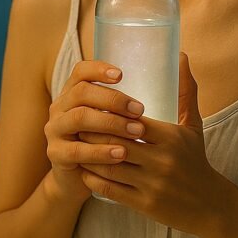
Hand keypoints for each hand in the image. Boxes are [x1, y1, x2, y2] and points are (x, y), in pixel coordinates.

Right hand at [45, 60, 147, 204]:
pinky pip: (76, 150)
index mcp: (77, 91)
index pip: (82, 70)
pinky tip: (120, 154)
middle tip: (140, 110)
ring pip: (79, 118)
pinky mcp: (57, 154)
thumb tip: (180, 57)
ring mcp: (56, 129)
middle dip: (112, 99)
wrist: (83, 180)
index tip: (123, 74)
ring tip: (136, 132)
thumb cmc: (110, 141)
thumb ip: (150, 90)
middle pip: (81, 92)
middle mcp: (62, 106)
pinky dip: (99, 152)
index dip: (99, 69)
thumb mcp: (125, 117)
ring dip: (109, 123)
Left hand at [78, 52, 226, 234]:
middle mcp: (161, 160)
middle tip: (78, 121)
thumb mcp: (193, 124)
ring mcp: (151, 184)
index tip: (94, 104)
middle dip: (93, 130)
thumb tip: (182, 55)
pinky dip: (93, 178)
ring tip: (77, 142)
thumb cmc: (195, 158)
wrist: (208, 204)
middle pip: (115, 140)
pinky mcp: (144, 204)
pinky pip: (109, 189)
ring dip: (89, 153)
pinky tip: (85, 169)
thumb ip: (186, 90)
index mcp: (171, 137)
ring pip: (109, 165)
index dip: (110, 111)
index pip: (131, 119)